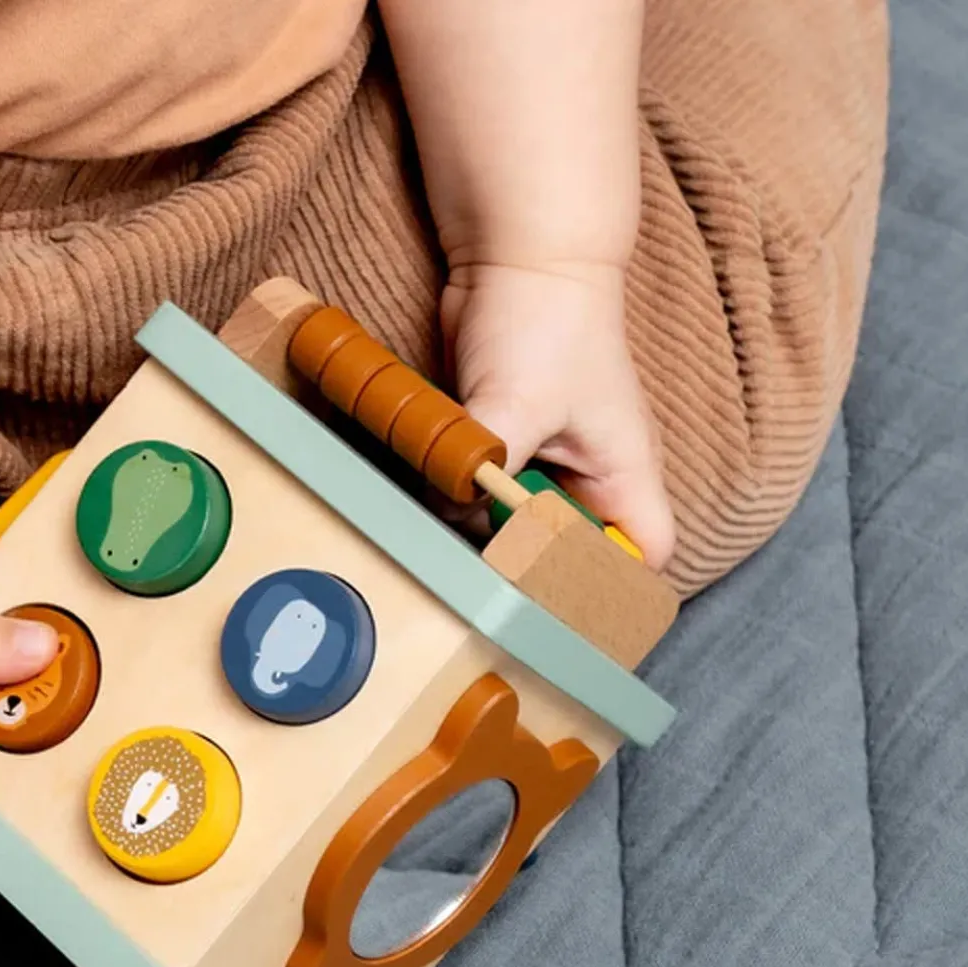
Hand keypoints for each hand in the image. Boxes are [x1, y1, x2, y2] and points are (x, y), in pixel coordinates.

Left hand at [441, 261, 675, 569]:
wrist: (516, 254)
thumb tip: (448, 514)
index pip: (645, 554)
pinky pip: (486, 493)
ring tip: (456, 540)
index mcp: (623, 473)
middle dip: (536, 567)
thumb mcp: (517, 405)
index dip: (614, 585)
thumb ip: (486, 472)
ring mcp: (545, 460)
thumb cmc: (547, 320)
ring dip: (490, 534)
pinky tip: (438, 502)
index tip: (561, 596)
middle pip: (574, 552)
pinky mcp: (505, 443)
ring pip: (521, 526)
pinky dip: (465, 500)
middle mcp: (589, 476)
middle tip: (490, 578)